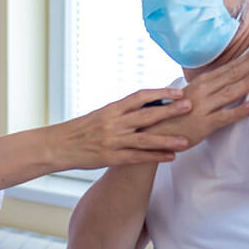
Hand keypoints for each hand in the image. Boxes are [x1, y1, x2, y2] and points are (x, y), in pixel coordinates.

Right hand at [47, 87, 194, 168]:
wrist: (59, 145)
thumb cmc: (81, 129)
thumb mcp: (101, 115)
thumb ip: (122, 112)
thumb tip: (145, 106)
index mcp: (112, 109)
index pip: (140, 96)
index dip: (161, 93)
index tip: (179, 91)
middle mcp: (114, 123)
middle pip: (147, 115)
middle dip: (170, 111)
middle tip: (190, 106)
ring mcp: (114, 141)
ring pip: (146, 139)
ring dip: (168, 140)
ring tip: (187, 141)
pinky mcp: (111, 157)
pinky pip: (138, 157)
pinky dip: (155, 157)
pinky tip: (171, 157)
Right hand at [145, 44, 248, 147]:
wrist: (156, 133)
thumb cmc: (177, 113)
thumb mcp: (192, 94)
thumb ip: (211, 86)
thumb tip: (231, 76)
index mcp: (201, 82)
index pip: (228, 67)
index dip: (246, 57)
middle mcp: (202, 91)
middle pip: (231, 75)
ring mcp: (203, 107)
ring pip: (229, 92)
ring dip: (247, 81)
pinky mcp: (203, 125)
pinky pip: (224, 117)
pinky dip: (239, 111)